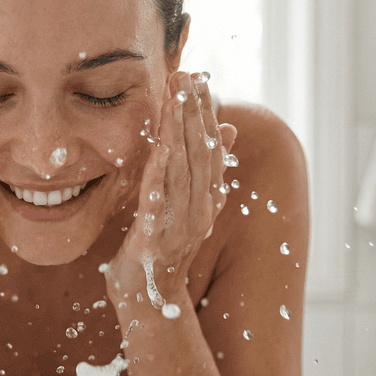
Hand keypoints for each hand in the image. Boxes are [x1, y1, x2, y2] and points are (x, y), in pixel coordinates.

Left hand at [105, 71, 237, 310]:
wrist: (149, 301)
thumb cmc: (160, 250)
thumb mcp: (183, 205)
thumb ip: (202, 172)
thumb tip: (227, 131)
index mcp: (206, 201)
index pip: (210, 149)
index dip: (205, 113)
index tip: (199, 79)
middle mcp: (199, 210)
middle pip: (200, 153)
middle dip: (194, 111)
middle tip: (187, 75)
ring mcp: (180, 226)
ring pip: (183, 170)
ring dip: (179, 131)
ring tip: (175, 97)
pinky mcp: (155, 240)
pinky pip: (159, 203)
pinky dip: (161, 175)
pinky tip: (159, 150)